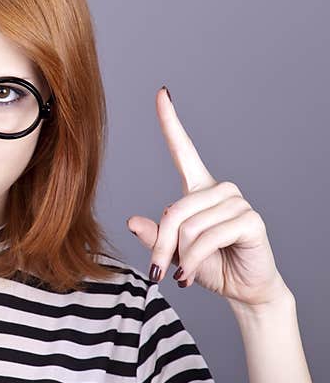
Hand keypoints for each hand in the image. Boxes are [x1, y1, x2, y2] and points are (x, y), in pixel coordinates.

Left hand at [126, 86, 289, 307]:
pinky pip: (207, 238)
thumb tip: (132, 221)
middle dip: (160, 246)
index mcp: (198, 188)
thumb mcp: (173, 253)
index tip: (161, 93)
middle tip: (157, 272)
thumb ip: (154, 237)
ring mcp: (237, 202)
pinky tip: (193, 274)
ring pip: (188, 227)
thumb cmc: (209, 266)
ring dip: (179, 257)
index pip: (183, 149)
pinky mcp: (250, 220)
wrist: (243, 289)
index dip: (171, 122)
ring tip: (183, 273)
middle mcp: (219, 189)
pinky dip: (194, 261)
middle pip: (174, 211)